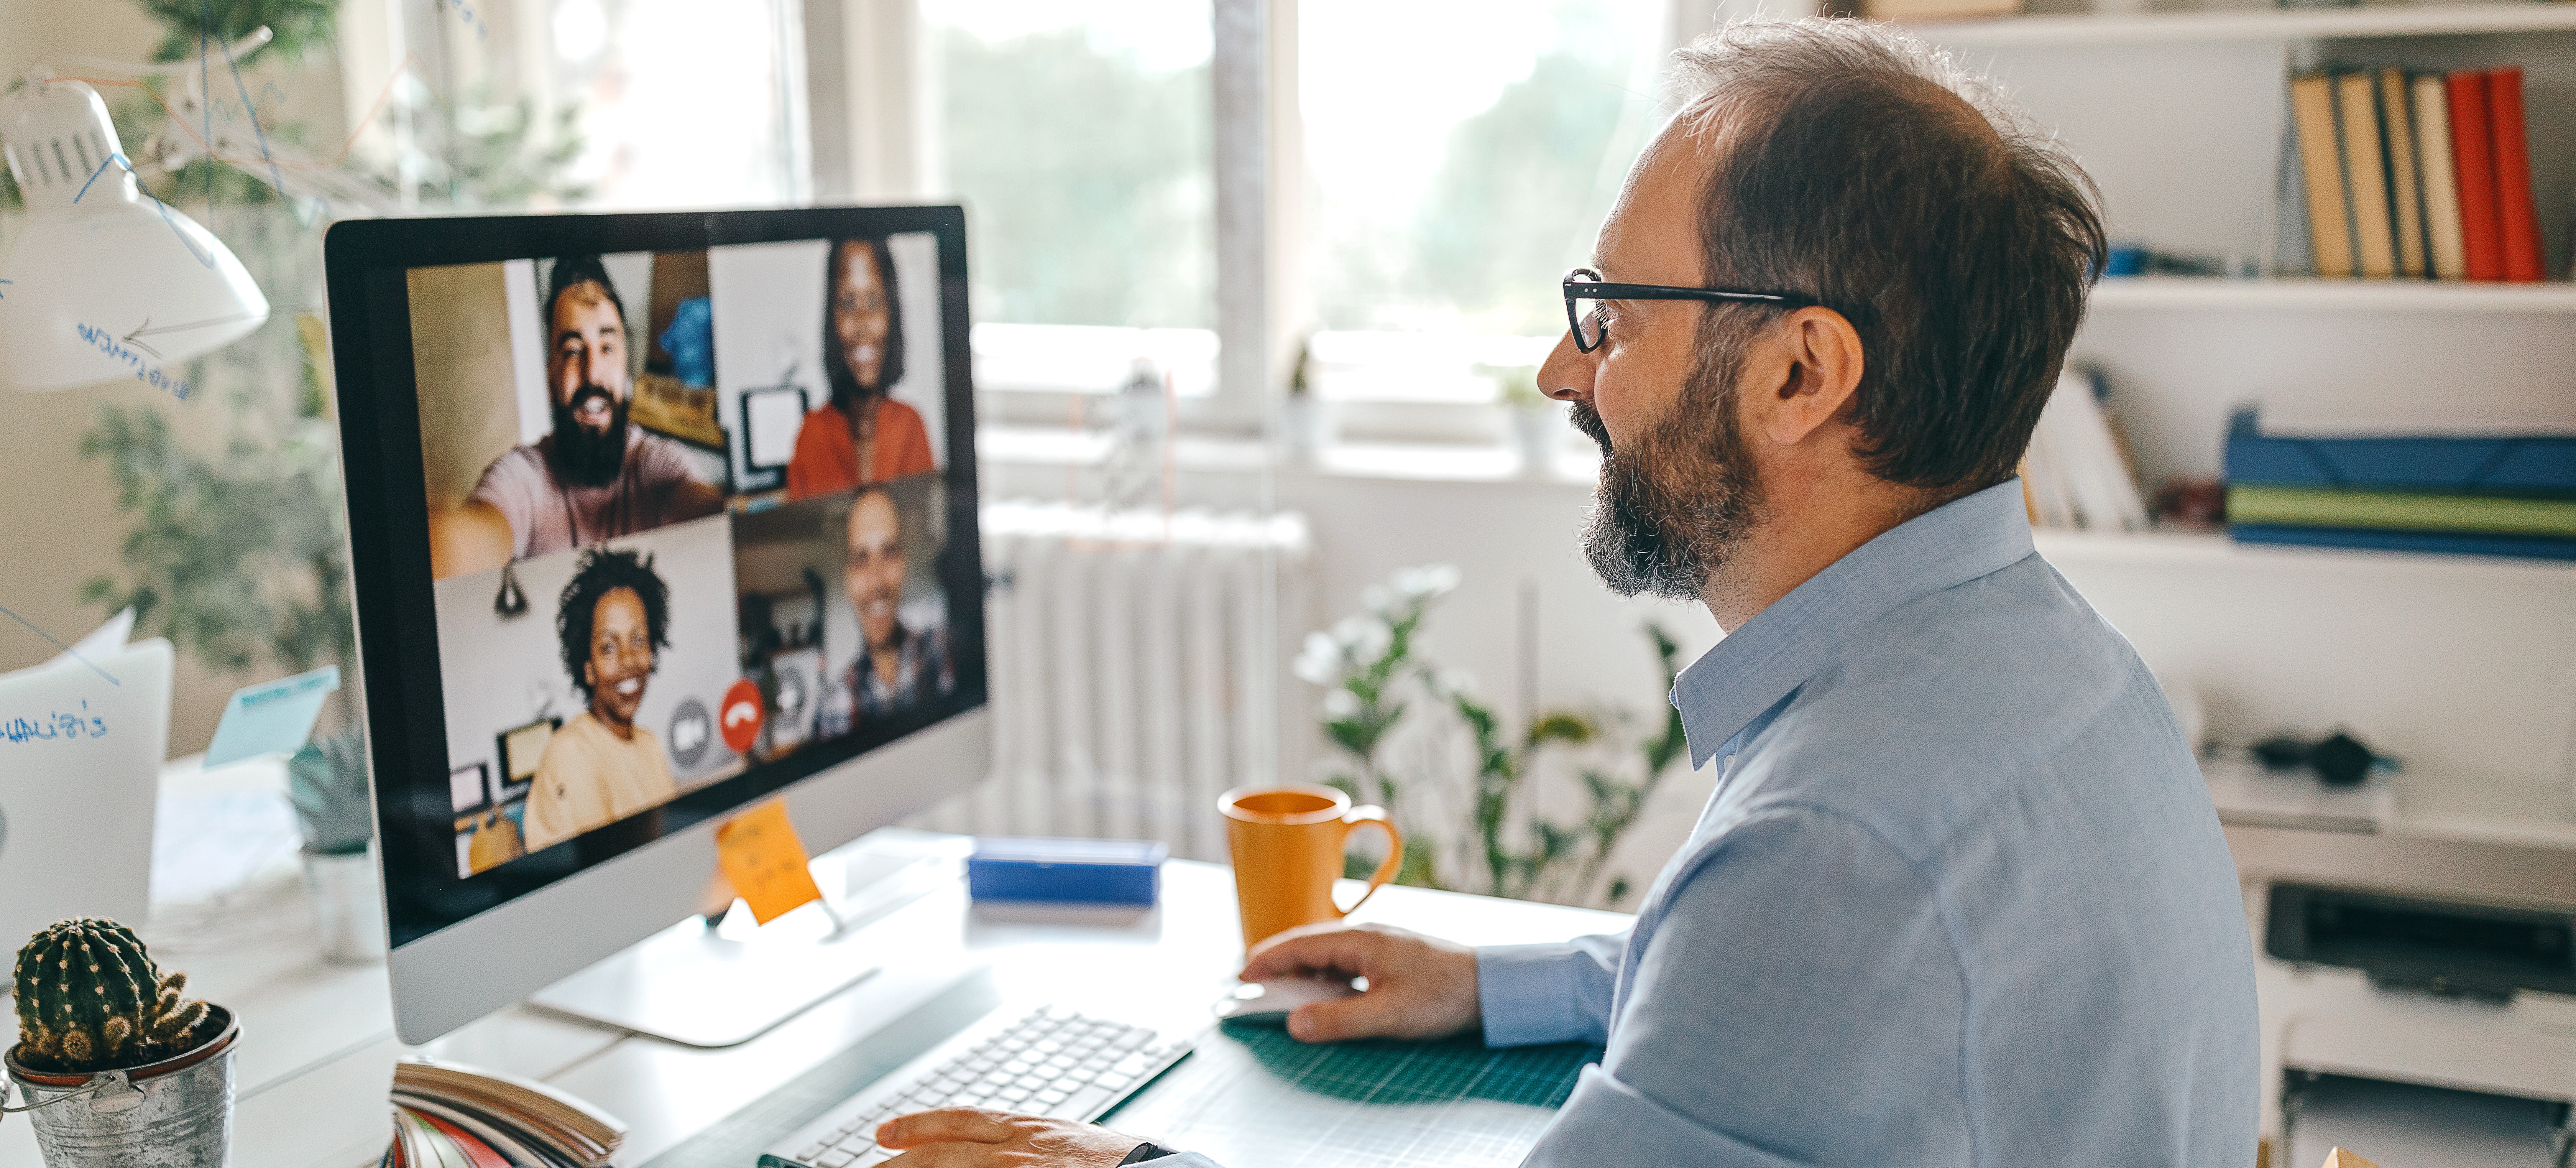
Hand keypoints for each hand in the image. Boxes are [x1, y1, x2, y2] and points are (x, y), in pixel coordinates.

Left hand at [876, 1108, 1140, 1166]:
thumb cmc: (1121, 1164)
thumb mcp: (1068, 1141)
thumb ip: (1028, 1143)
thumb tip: (999, 1151)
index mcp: (1029, 1129)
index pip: (961, 1121)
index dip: (919, 1124)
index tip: (886, 1131)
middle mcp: (1019, 1149)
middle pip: (944, 1151)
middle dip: (903, 1157)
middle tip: (873, 1161)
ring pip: (955, 1167)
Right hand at [1238, 922, 1479, 1043]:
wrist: (1492, 986)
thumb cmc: (1444, 996)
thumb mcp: (1388, 1014)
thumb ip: (1339, 1020)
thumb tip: (1294, 1023)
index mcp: (1360, 941)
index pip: (1299, 944)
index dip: (1267, 959)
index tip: (1242, 976)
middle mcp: (1366, 936)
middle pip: (1309, 944)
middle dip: (1279, 964)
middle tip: (1255, 988)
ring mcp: (1380, 945)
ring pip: (1327, 953)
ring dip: (1303, 972)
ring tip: (1286, 995)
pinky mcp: (1391, 957)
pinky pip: (1346, 962)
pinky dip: (1326, 977)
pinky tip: (1327, 995)